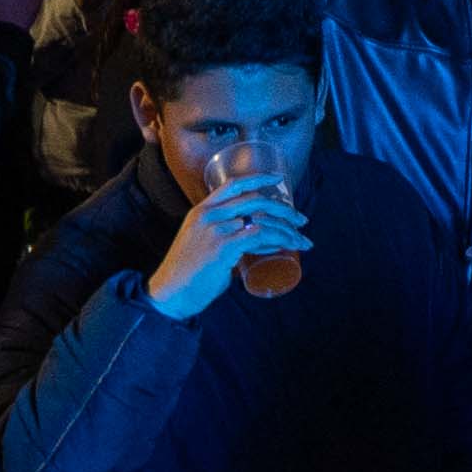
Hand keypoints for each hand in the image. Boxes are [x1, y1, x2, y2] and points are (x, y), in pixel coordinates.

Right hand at [151, 169, 309, 314]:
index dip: (258, 178)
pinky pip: (258, 237)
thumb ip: (224, 237)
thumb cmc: (187, 273)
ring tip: (302, 240)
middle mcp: (209, 215)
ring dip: (287, 230)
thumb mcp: (201, 243)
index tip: (279, 179)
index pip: (233, 185)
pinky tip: (286, 246)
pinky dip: (276, 240)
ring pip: (262, 221)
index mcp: (202, 210)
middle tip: (302, 220)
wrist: (170, 292)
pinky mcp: (223, 247)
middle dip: (284, 209)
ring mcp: (216, 230)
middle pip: (255, 201)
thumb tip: (254, 241)